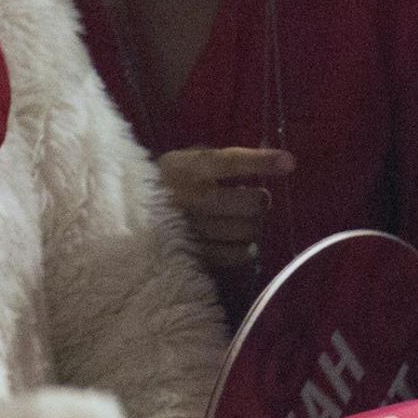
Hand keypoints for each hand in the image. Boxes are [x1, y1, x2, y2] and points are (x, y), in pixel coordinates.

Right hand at [157, 146, 294, 272]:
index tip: (289, 162)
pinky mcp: (195, 255)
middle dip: (260, 200)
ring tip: (245, 219)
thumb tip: (270, 161)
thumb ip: (220, 161)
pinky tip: (239, 240)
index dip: (261, 162)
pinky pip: (237, 254)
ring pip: (247, 229)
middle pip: (249, 202)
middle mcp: (190, 198)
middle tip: (257, 199)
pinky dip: (245, 247)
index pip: (230, 162)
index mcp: (187, 168)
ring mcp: (192, 230)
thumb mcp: (186, 161)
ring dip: (254, 224)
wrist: (127, 216)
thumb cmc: (168, 183)